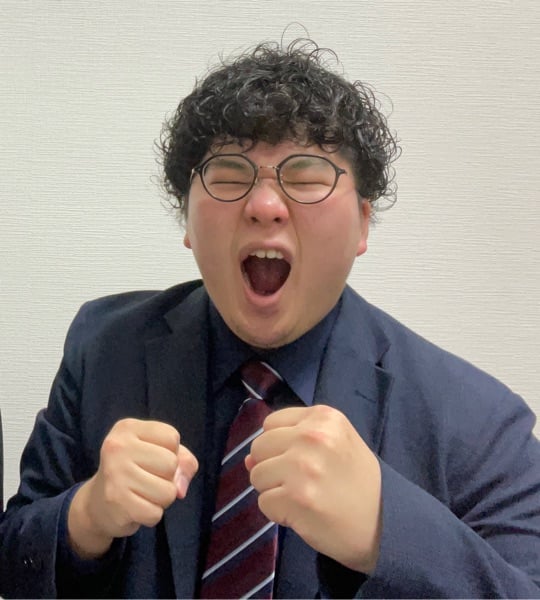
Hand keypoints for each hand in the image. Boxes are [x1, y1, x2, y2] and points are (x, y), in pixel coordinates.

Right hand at [68, 418, 198, 558]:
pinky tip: (135, 508)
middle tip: (146, 479)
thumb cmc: (136, 472)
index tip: (151, 458)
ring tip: (141, 494)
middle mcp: (117, 446)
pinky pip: (155, 514)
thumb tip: (180, 489)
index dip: (171, 452)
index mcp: (127, 428)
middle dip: (168, 477)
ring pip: (168, 492)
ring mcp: (114, 473)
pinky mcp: (115, 501)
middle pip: (171, 463)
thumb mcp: (160, 453)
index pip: (172, 437)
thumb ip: (184, 462)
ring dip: (161, 499)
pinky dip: (151, 516)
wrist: (96, 504)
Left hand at [246, 405, 381, 573]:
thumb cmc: (357, 480)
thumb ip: (292, 441)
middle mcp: (312, 436)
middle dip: (271, 467)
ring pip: (256, 475)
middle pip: (259, 447)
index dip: (279, 445)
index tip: (299, 459)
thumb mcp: (334, 444)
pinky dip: (278, 512)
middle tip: (299, 481)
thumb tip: (248, 459)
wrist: (384, 523)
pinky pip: (264, 502)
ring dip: (273, 490)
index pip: (271, 424)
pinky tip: (302, 513)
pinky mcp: (296, 498)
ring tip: (302, 497)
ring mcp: (303, 467)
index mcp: (323, 417)